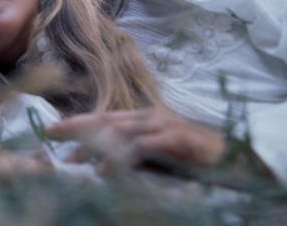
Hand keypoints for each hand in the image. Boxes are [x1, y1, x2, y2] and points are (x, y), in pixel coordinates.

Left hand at [45, 107, 226, 171]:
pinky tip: (108, 169)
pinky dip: (125, 156)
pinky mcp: (179, 140)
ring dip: (96, 143)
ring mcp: (164, 126)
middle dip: (77, 126)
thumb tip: (98, 166)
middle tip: (50, 134)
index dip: (76, 123)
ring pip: (122, 130)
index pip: (102, 118)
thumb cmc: (194, 162)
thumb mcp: (157, 159)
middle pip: (106, 119)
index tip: (50, 131)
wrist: (236, 160)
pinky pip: (146, 147)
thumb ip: (131, 158)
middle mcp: (149, 117)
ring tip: (74, 158)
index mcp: (141, 119)